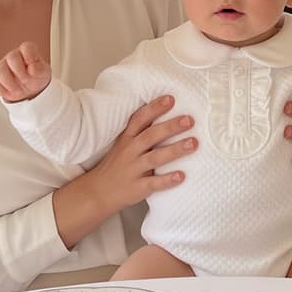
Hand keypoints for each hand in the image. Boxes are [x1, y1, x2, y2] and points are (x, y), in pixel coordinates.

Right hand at [0, 41, 50, 101]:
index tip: (31, 64)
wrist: (31, 88)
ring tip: (19, 90)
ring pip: (0, 70)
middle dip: (20, 72)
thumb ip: (39, 69)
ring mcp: (2, 64)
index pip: (26, 47)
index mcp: (28, 51)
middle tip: (26, 81)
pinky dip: (2, 90)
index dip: (29, 54)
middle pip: (12, 58)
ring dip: (10, 84)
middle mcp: (14, 55)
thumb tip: (33, 68)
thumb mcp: (43, 72)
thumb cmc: (37, 76)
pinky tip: (10, 91)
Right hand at [87, 95, 197, 212]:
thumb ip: (143, 130)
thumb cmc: (118, 164)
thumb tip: (168, 110)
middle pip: (150, 136)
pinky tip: (181, 176)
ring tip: (193, 143)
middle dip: (170, 127)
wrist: (97, 192)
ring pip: (155, 158)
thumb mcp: (125, 143)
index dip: (154, 108)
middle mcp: (130, 151)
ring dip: (175, 150)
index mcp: (128, 138)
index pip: (140, 119)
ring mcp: (133, 170)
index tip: (170, 99)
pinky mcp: (137, 188)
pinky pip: (153, 183)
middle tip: (189, 120)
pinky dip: (167, 180)